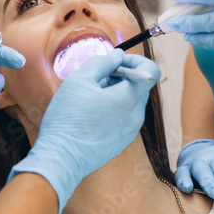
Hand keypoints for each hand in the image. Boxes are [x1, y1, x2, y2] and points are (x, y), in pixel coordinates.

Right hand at [9, 50, 160, 212]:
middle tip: (95, 79)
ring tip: (88, 98)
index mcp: (130, 98)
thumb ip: (102, 62)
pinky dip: (111, 110)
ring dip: (114, 93)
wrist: (61, 158)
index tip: (114, 63)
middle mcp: (136, 116)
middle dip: (119, 77)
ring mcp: (130, 132)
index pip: (151, 70)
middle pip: (138, 86)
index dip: (134, 61)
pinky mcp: (121, 142)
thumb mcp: (80, 80)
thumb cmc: (68, 118)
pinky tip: (89, 115)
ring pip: (130, 102)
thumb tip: (117, 56)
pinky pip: (123, 118)